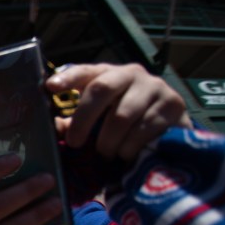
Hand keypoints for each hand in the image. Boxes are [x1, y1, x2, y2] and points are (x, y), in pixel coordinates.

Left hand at [45, 63, 191, 161]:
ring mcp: (155, 87)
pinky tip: (127, 153)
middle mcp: (132, 74)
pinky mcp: (174, 104)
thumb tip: (56, 128)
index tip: (51, 87)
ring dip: (109, 141)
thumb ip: (76, 122)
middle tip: (75, 143)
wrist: (169, 129)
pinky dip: (129, 147)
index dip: (68, 78)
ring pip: (121, 116)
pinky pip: (144, 129)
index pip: (86, 71)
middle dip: (83, 120)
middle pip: (101, 88)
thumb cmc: (123, 125)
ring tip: (106, 153)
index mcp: (108, 74)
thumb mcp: (98, 120)